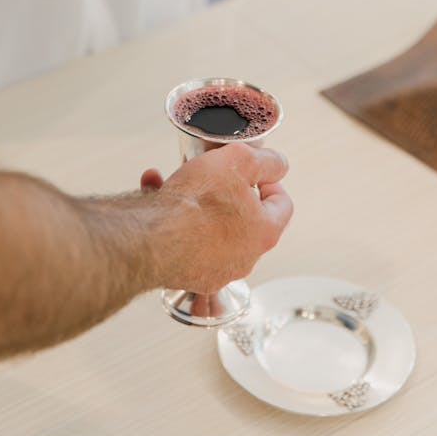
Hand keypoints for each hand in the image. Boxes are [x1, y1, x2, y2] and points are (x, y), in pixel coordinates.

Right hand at [147, 144, 291, 293]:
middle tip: (214, 175)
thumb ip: (266, 161)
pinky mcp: (189, 274)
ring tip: (176, 179)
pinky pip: (185, 240)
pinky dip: (173, 219)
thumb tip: (278, 164)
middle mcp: (245, 257)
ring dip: (196, 203)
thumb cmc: (196, 203)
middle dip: (227, 191)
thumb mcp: (238, 160)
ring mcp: (217, 269)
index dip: (270, 180)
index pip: (282, 204)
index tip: (256, 172)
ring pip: (211, 227)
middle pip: (244, 217)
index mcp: (264, 232)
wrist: (154, 238)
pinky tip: (158, 193)